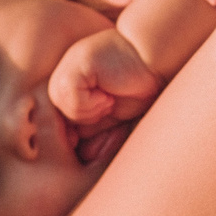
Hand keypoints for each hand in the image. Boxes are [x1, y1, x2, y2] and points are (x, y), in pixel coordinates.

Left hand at [48, 27, 162, 133]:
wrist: (152, 59)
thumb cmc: (136, 87)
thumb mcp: (113, 116)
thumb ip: (95, 132)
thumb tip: (84, 156)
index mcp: (69, 92)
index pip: (64, 126)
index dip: (83, 134)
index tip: (107, 120)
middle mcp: (63, 81)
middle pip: (63, 122)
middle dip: (91, 122)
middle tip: (111, 106)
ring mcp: (65, 73)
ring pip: (66, 111)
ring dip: (93, 110)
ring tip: (110, 96)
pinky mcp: (72, 69)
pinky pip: (72, 99)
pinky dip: (93, 102)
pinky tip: (108, 89)